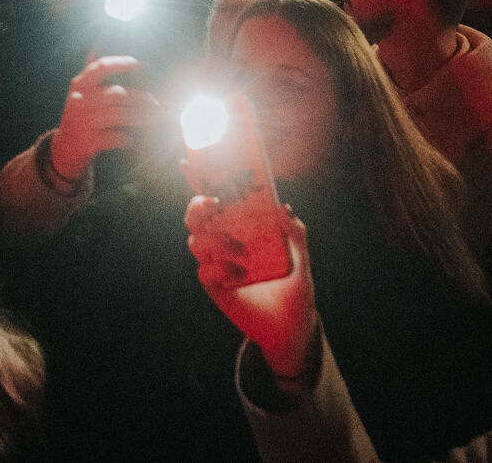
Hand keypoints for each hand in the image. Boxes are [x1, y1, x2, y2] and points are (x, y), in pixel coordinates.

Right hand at [49, 56, 159, 181]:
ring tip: (154, 117)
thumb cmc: (78, 114)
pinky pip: (114, 137)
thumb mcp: (79, 91)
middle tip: (156, 102)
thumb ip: (90, 72)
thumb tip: (97, 43)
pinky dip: (124, 139)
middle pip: (117, 94)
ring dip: (140, 117)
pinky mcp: (89, 141)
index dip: (121, 63)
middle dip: (140, 98)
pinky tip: (131, 140)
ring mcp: (85, 121)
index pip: (101, 67)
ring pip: (120, 116)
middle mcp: (82, 101)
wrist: (64, 147)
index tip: (140, 64)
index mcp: (80, 85)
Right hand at [186, 195, 317, 380]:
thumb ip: (295, 234)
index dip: (201, 181)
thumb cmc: (294, 288)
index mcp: (242, 229)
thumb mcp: (301, 259)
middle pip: (196, 218)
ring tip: (243, 253)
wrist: (291, 328)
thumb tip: (284, 207)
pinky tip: (240, 276)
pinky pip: (204, 270)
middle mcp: (224, 242)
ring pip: (195, 241)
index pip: (217, 201)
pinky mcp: (215, 286)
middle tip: (215, 205)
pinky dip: (220, 268)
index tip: (191, 163)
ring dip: (216, 241)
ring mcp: (217, 264)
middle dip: (198, 207)